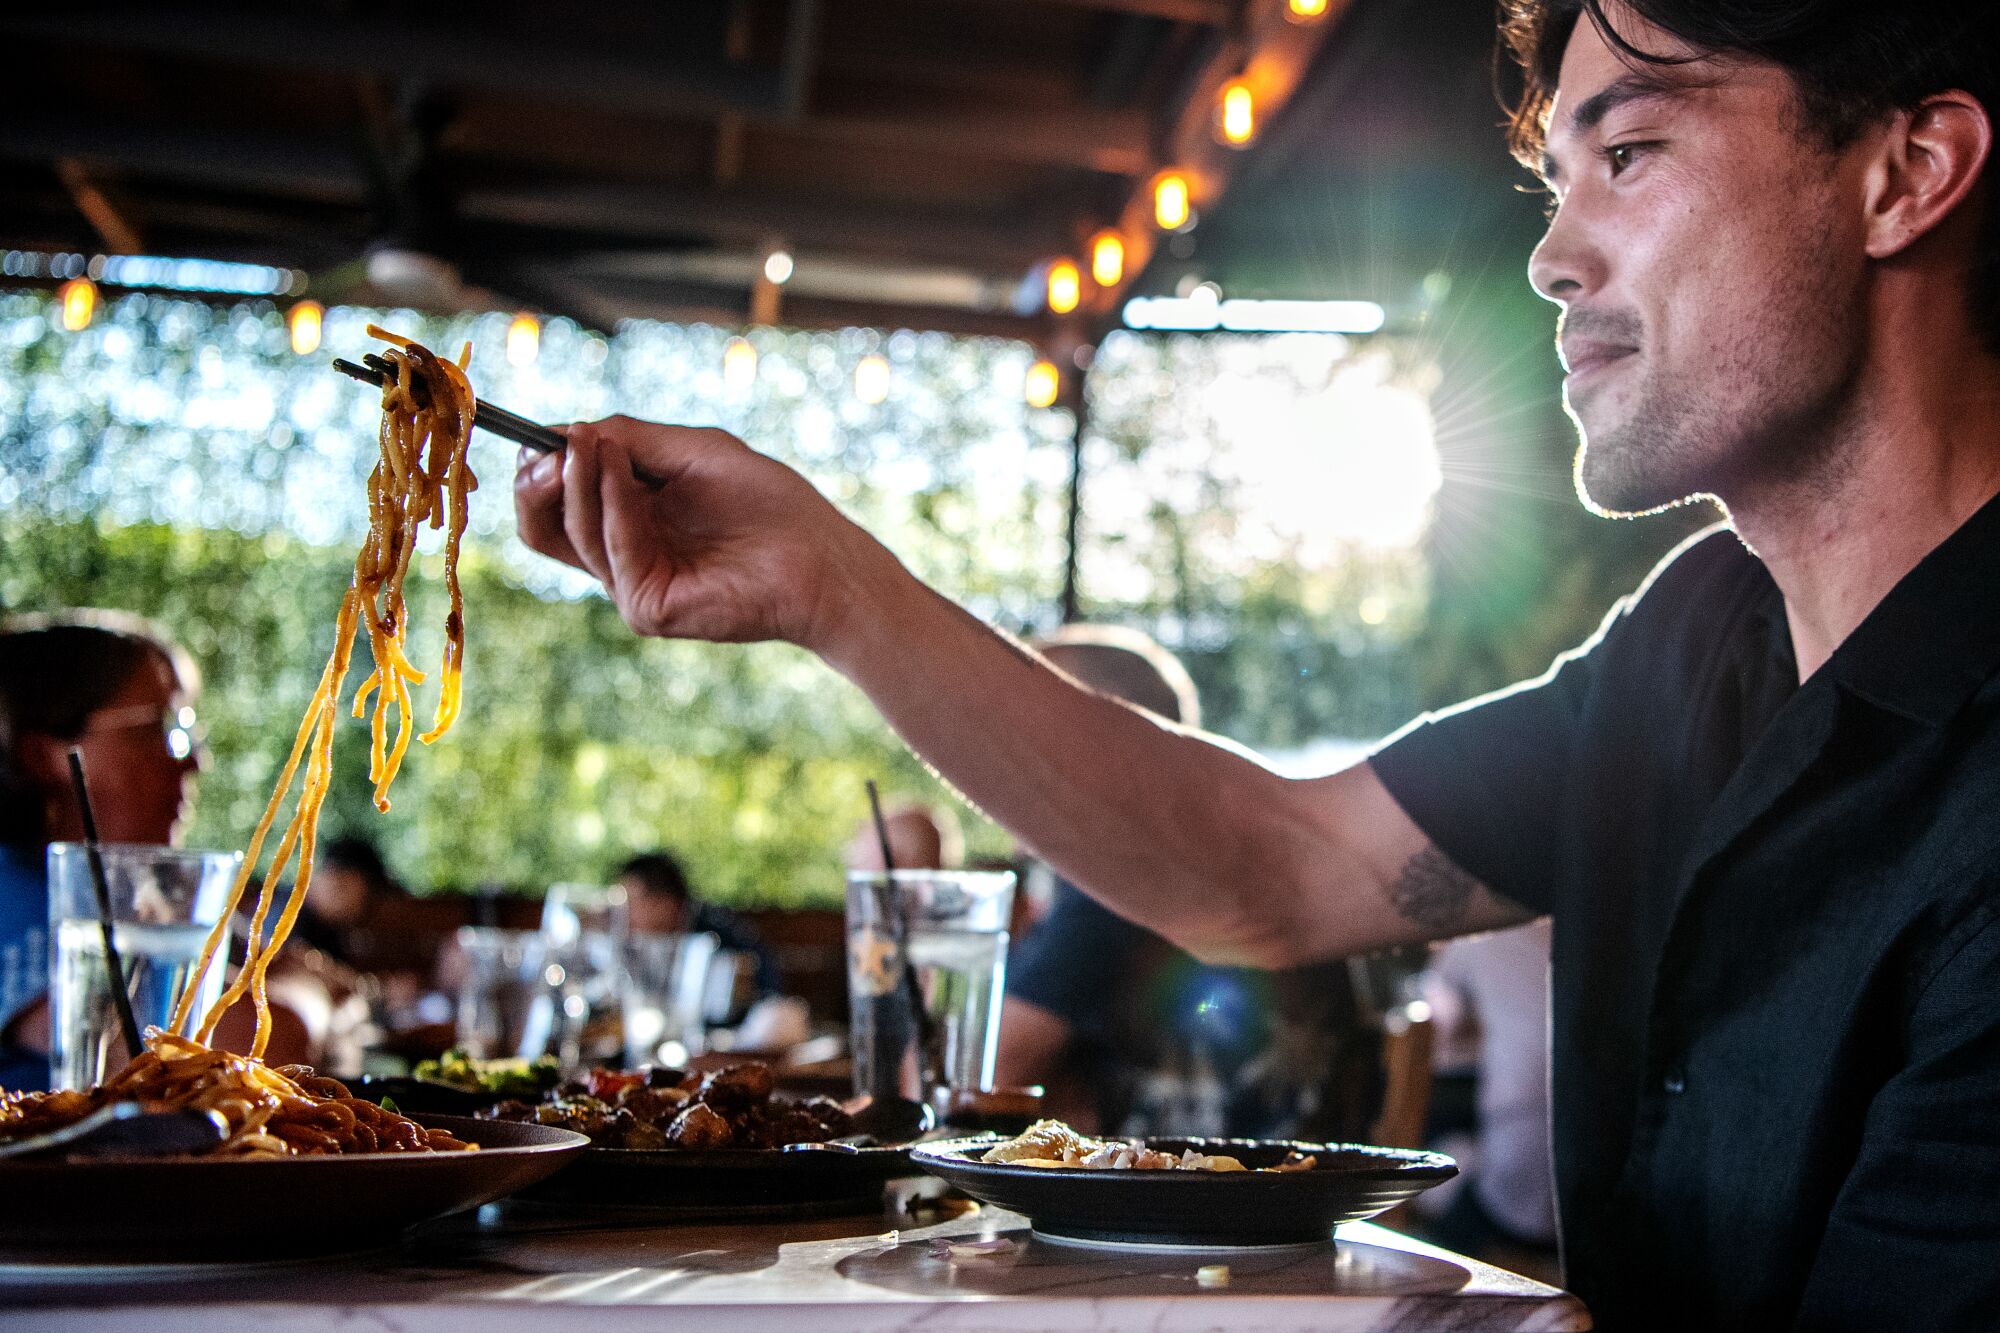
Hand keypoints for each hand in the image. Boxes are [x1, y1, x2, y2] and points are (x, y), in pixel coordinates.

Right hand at [513, 417, 886, 651]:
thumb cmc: (768, 504)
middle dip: (537, 482)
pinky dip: (611, 502)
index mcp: (628, 518)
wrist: (819, 556)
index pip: (558, 500)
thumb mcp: (692, 452)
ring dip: (576, 479)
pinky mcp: (647, 607)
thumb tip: (565, 432)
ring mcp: (631, 583)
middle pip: (543, 526)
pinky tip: (618, 467)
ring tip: (588, 442)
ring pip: (570, 534)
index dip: (542, 466)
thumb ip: (630, 440)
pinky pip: (611, 547)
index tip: (541, 434)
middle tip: (550, 446)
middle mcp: (622, 554)